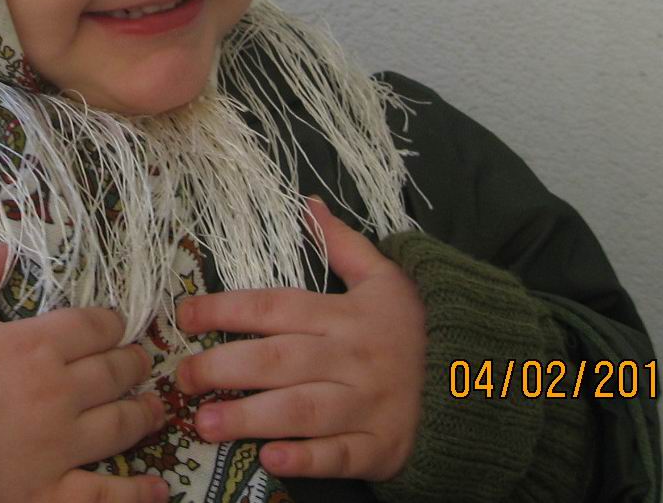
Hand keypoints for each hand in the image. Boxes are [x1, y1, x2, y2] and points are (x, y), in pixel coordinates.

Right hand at [0, 244, 169, 502]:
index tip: (117, 326)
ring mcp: (59, 445)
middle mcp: (58, 392)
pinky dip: (136, 492)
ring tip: (154, 409)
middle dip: (133, 364)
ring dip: (144, 413)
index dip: (112, 324)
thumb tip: (3, 248)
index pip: (95, 327)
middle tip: (140, 363)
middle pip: (115, 372)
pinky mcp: (50, 493)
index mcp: (35, 345)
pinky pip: (105, 494)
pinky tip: (157, 487)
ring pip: (121, 423)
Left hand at [173, 197, 425, 481]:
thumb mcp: (387, 279)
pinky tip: (270, 459)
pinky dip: (306, 459)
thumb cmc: (417, 330)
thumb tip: (307, 203)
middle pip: (278, 360)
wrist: (480, 382)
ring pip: (301, 410)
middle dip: (224, 368)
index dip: (226, 309)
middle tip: (182, 378)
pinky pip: (340, 455)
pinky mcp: (379, 448)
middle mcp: (349, 358)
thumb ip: (343, 244)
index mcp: (342, 315)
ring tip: (204, 424)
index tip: (185, 315)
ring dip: (250, 417)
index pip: (274, 307)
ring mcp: (366, 405)